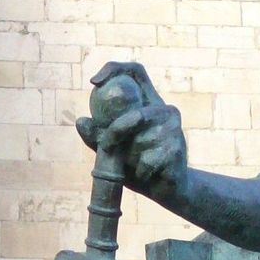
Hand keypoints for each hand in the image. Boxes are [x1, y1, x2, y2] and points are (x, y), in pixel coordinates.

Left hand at [77, 62, 188, 201]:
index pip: (135, 72)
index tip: (94, 82)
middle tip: (107, 146)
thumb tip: (80, 121)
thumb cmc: (138, 166)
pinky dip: (141, 172)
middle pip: (137, 114)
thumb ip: (98, 137)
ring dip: (131, 158)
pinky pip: (149, 160)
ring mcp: (175, 129)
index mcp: (148, 103)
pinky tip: (148, 175)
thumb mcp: (114, 152)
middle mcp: (165, 110)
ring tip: (136, 166)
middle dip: (117, 131)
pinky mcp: (178, 148)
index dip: (115, 69)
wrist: (165, 190)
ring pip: (142, 139)